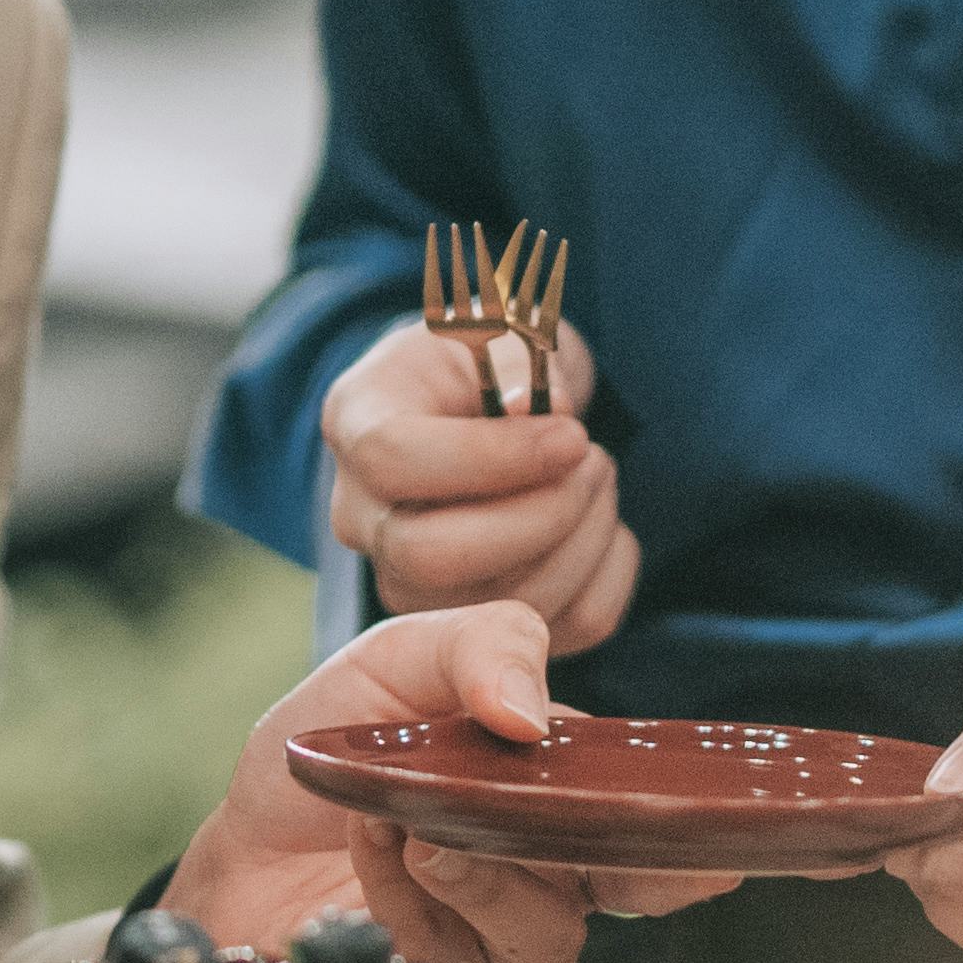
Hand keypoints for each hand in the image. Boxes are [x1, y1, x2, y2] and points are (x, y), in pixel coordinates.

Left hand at [159, 598, 735, 962]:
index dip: (698, 837)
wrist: (243, 832)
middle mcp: (549, 868)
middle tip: (544, 821)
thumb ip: (480, 648)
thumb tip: (532, 715)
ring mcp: (497, 931)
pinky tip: (371, 842)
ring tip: (411, 821)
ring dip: (479, 869)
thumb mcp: (399, 656)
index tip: (714, 847)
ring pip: (546, 929)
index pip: (656, 818)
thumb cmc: (333, 742)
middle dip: (616, 864)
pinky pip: (456, 949)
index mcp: (562, 788)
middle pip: (631, 885)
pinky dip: (407, 887)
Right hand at [320, 313, 637, 644]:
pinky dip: (606, 574)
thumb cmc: (490, 365)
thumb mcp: (497, 332)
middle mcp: (365, 521)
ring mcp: (412, 585)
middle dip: (539, 513)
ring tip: (600, 474)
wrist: (492, 414)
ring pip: (498, 605)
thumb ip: (512, 361)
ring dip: (583, 538)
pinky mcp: (476, 626)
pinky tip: (601, 522)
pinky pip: (563, 630)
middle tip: (594, 458)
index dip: (491, 456)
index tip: (571, 434)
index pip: (392, 461)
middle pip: (430, 557)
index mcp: (357, 428)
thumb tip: (526, 409)